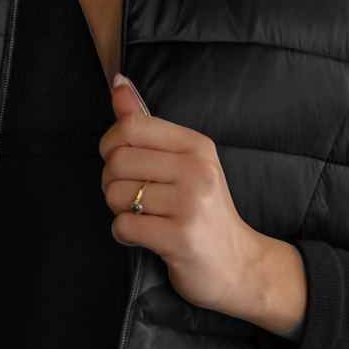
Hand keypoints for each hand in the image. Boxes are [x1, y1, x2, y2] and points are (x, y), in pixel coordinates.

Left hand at [101, 75, 306, 333]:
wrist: (238, 265)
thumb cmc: (204, 211)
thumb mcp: (184, 161)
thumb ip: (147, 124)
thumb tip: (118, 83)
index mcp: (196, 146)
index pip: (131, 126)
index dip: (110, 144)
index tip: (119, 162)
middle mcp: (197, 170)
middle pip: (117, 161)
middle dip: (111, 183)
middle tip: (130, 197)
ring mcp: (190, 204)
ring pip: (117, 195)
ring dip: (119, 211)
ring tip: (143, 217)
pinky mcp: (180, 237)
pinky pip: (124, 226)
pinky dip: (125, 235)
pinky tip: (145, 236)